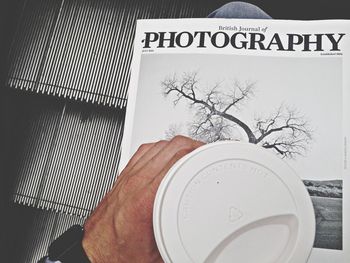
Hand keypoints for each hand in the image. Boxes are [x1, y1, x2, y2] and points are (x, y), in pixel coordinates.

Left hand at [82, 136, 203, 262]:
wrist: (96, 253)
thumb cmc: (120, 253)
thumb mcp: (160, 252)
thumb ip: (180, 239)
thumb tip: (200, 236)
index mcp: (145, 200)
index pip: (176, 161)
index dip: (196, 152)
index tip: (207, 155)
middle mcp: (135, 183)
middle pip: (169, 147)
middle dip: (191, 145)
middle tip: (203, 152)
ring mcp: (128, 177)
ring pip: (156, 146)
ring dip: (175, 145)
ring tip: (188, 151)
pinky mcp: (123, 177)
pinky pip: (143, 151)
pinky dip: (159, 148)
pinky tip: (166, 154)